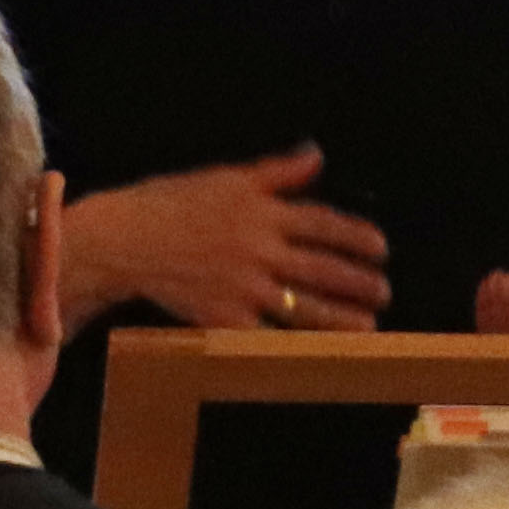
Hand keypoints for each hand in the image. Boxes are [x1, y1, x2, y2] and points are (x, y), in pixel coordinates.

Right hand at [64, 149, 393, 333]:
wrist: (124, 240)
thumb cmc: (170, 203)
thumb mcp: (226, 178)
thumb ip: (276, 172)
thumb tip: (316, 155)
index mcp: (261, 212)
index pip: (321, 223)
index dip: (355, 236)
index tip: (380, 247)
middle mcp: (258, 250)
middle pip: (320, 268)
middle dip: (357, 280)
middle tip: (384, 290)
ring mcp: (243, 287)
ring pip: (302, 306)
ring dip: (339, 316)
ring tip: (368, 325)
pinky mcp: (224, 318)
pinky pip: (266, 335)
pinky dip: (293, 345)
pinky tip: (316, 353)